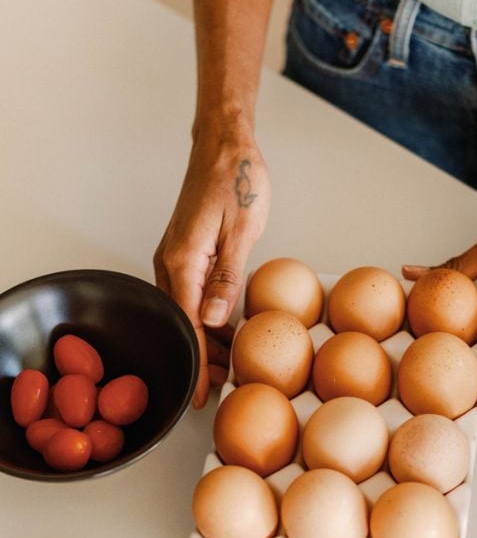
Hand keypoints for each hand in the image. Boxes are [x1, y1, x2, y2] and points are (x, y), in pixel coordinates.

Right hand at [154, 132, 269, 407]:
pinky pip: (193, 294)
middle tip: (221, 386)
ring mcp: (178, 257)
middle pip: (182, 322)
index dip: (195, 361)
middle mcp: (172, 262)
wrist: (225, 145)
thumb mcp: (242, 231)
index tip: (200, 392)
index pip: (186, 323)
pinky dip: (207, 316)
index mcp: (184, 260)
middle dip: (200, 357)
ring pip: (187, 310)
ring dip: (205, 339)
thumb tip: (215, 318)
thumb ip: (228, 277)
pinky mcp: (188, 253)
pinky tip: (226, 330)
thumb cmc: (237, 179)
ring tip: (228, 366)